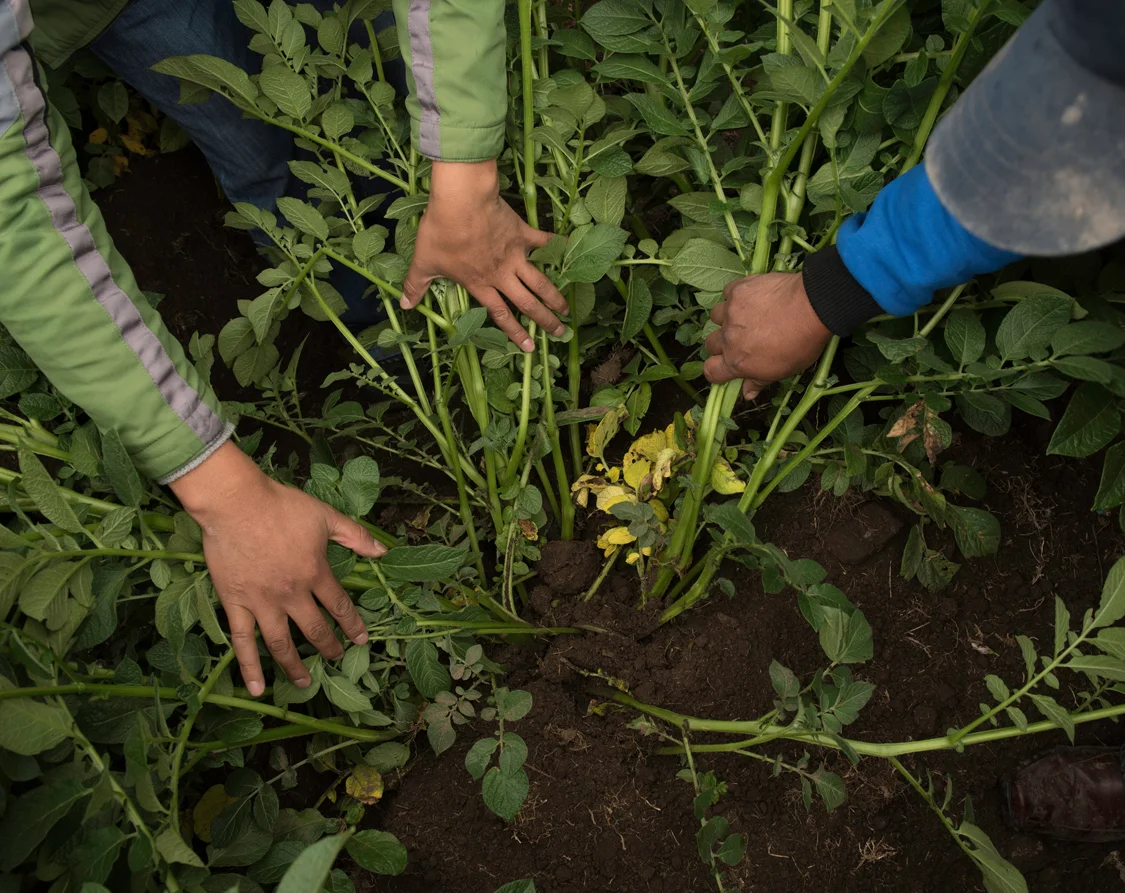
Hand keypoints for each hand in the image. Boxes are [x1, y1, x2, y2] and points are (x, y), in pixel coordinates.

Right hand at [170, 442, 385, 695]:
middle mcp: (292, 595)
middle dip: (329, 647)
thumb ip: (355, 536)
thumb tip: (383, 551)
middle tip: (338, 659)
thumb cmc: (282, 506)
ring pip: (281, 643)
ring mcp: (262, 603)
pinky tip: (256, 689)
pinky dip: (249, 668)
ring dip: (295, 666)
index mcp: (315, 573)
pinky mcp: (236, 604)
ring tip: (305, 683)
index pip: (340, 606)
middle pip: (315, 629)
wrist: (236, 503)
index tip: (362, 640)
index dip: (352, 624)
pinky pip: (241, 642)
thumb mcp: (326, 516)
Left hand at [401, 160, 568, 350]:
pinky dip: (558, 246)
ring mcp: (514, 255)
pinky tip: (571, 250)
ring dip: (555, 296)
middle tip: (560, 332)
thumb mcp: (423, 262)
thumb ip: (415, 285)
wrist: (461, 201)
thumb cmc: (441, 233)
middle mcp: (501, 275)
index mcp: (480, 284)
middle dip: (545, 320)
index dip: (515, 332)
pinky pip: (544, 242)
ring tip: (567, 308)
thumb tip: (405, 305)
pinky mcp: (522, 234)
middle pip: (527, 303)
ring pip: (540, 281)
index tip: (529, 347)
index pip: (501, 314)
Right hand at [703, 272, 832, 399]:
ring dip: (726, 318)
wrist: (811, 308)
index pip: (711, 371)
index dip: (715, 371)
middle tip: (740, 340)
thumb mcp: (783, 371)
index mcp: (737, 362)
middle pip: (710, 343)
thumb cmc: (801, 344)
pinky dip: (734, 296)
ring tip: (744, 316)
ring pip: (715, 317)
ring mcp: (730, 312)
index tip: (725, 367)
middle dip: (721, 344)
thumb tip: (747, 393)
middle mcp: (728, 338)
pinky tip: (749, 298)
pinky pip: (727, 293)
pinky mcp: (738, 290)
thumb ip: (760, 381)